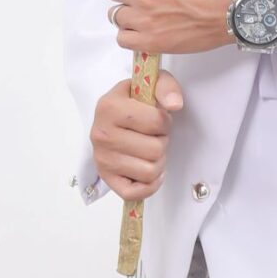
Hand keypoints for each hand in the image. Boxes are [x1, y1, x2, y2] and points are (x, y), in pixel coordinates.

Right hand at [91, 72, 185, 201]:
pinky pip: (134, 193)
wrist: (111, 116)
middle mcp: (101, 134)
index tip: (158, 118)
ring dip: (158, 162)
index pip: (157, 122)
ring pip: (149, 171)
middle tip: (153, 135)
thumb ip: (166, 87)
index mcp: (109, 106)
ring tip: (150, 150)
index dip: (165, 121)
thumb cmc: (133, 101)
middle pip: (155, 149)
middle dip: (162, 142)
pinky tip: (148, 170)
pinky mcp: (106, 178)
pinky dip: (149, 185)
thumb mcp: (150, 84)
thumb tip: (175, 105)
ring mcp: (102, 158)